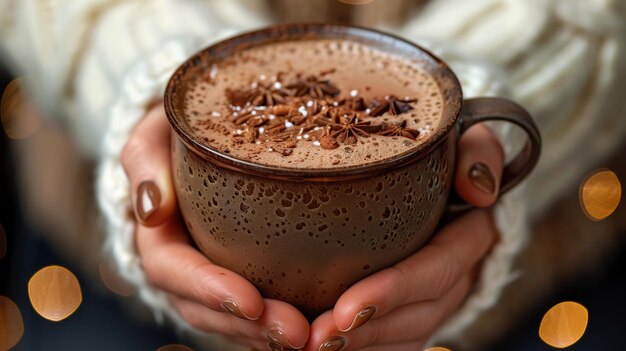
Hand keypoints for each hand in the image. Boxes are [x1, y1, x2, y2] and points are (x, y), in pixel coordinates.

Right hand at [121, 103, 309, 349]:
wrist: (202, 133)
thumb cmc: (179, 130)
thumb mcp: (156, 132)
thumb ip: (145, 160)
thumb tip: (152, 209)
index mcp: (158, 235)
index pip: (173, 272)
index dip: (209, 290)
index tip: (251, 301)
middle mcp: (182, 265)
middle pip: (206, 309)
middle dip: (249, 327)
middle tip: (296, 333)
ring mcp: (212, 273)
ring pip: (233, 319)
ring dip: (268, 334)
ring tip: (313, 337)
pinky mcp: (243, 272)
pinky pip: (257, 307)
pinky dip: (281, 319)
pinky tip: (318, 324)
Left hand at [306, 125, 503, 350]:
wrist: (434, 178)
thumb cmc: (440, 159)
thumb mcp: (463, 141)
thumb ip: (478, 151)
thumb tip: (479, 189)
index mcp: (469, 237)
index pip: (436, 269)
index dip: (395, 291)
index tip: (346, 308)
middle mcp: (455, 278)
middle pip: (417, 315)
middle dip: (367, 331)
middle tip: (316, 337)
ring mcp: (433, 301)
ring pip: (403, 337)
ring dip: (358, 347)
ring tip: (310, 347)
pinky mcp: (410, 313)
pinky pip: (390, 342)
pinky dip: (359, 349)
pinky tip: (319, 347)